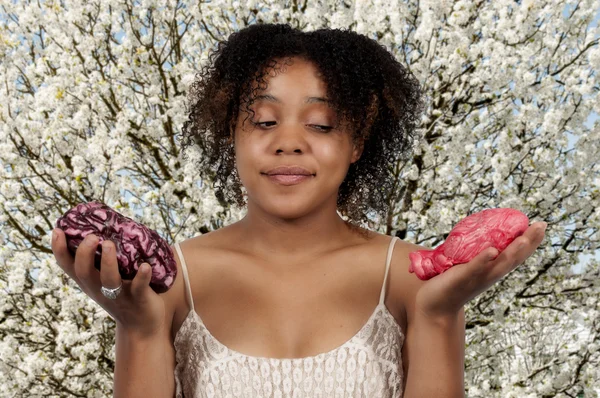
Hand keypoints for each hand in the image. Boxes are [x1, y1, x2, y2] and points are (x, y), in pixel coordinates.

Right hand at [51, 228, 166, 338]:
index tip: (57, 230)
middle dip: (84, 253)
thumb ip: (102, 260)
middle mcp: (100, 289)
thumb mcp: (105, 280)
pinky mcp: (139, 299)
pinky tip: (146, 266)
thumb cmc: (123, 296)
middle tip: (91, 236)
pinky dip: (142, 276)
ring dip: (108, 262)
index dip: (59, 250)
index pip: (68, 266)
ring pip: (109, 280)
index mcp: (90, 282)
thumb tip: (108, 225)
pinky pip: (139, 287)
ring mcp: (119, 295)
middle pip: (83, 272)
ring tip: (109, 244)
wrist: (141, 328)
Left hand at [414, 221, 547, 320]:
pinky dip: (483, 260)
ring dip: (512, 252)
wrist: (434, 307)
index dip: (529, 243)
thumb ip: (471, 253)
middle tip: (541, 226)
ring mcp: (476, 278)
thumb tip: (469, 233)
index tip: (541, 226)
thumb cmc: (448, 284)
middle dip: (528, 243)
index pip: (515, 255)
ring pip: (498, 265)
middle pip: (513, 259)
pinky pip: (473, 269)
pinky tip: (492, 251)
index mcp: (491, 271)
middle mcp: (489, 275)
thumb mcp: (465, 266)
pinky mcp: (460, 279)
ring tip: (523, 238)